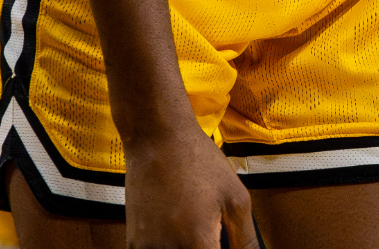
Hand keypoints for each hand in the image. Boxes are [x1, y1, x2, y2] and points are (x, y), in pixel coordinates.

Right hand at [121, 120, 258, 247]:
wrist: (158, 140)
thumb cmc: (200, 164)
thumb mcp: (236, 199)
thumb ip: (245, 239)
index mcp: (198, 242)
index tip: (226, 245)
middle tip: (216, 234)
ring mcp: (146, 248)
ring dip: (190, 248)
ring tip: (198, 229)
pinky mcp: (133, 242)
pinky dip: (170, 247)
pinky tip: (181, 233)